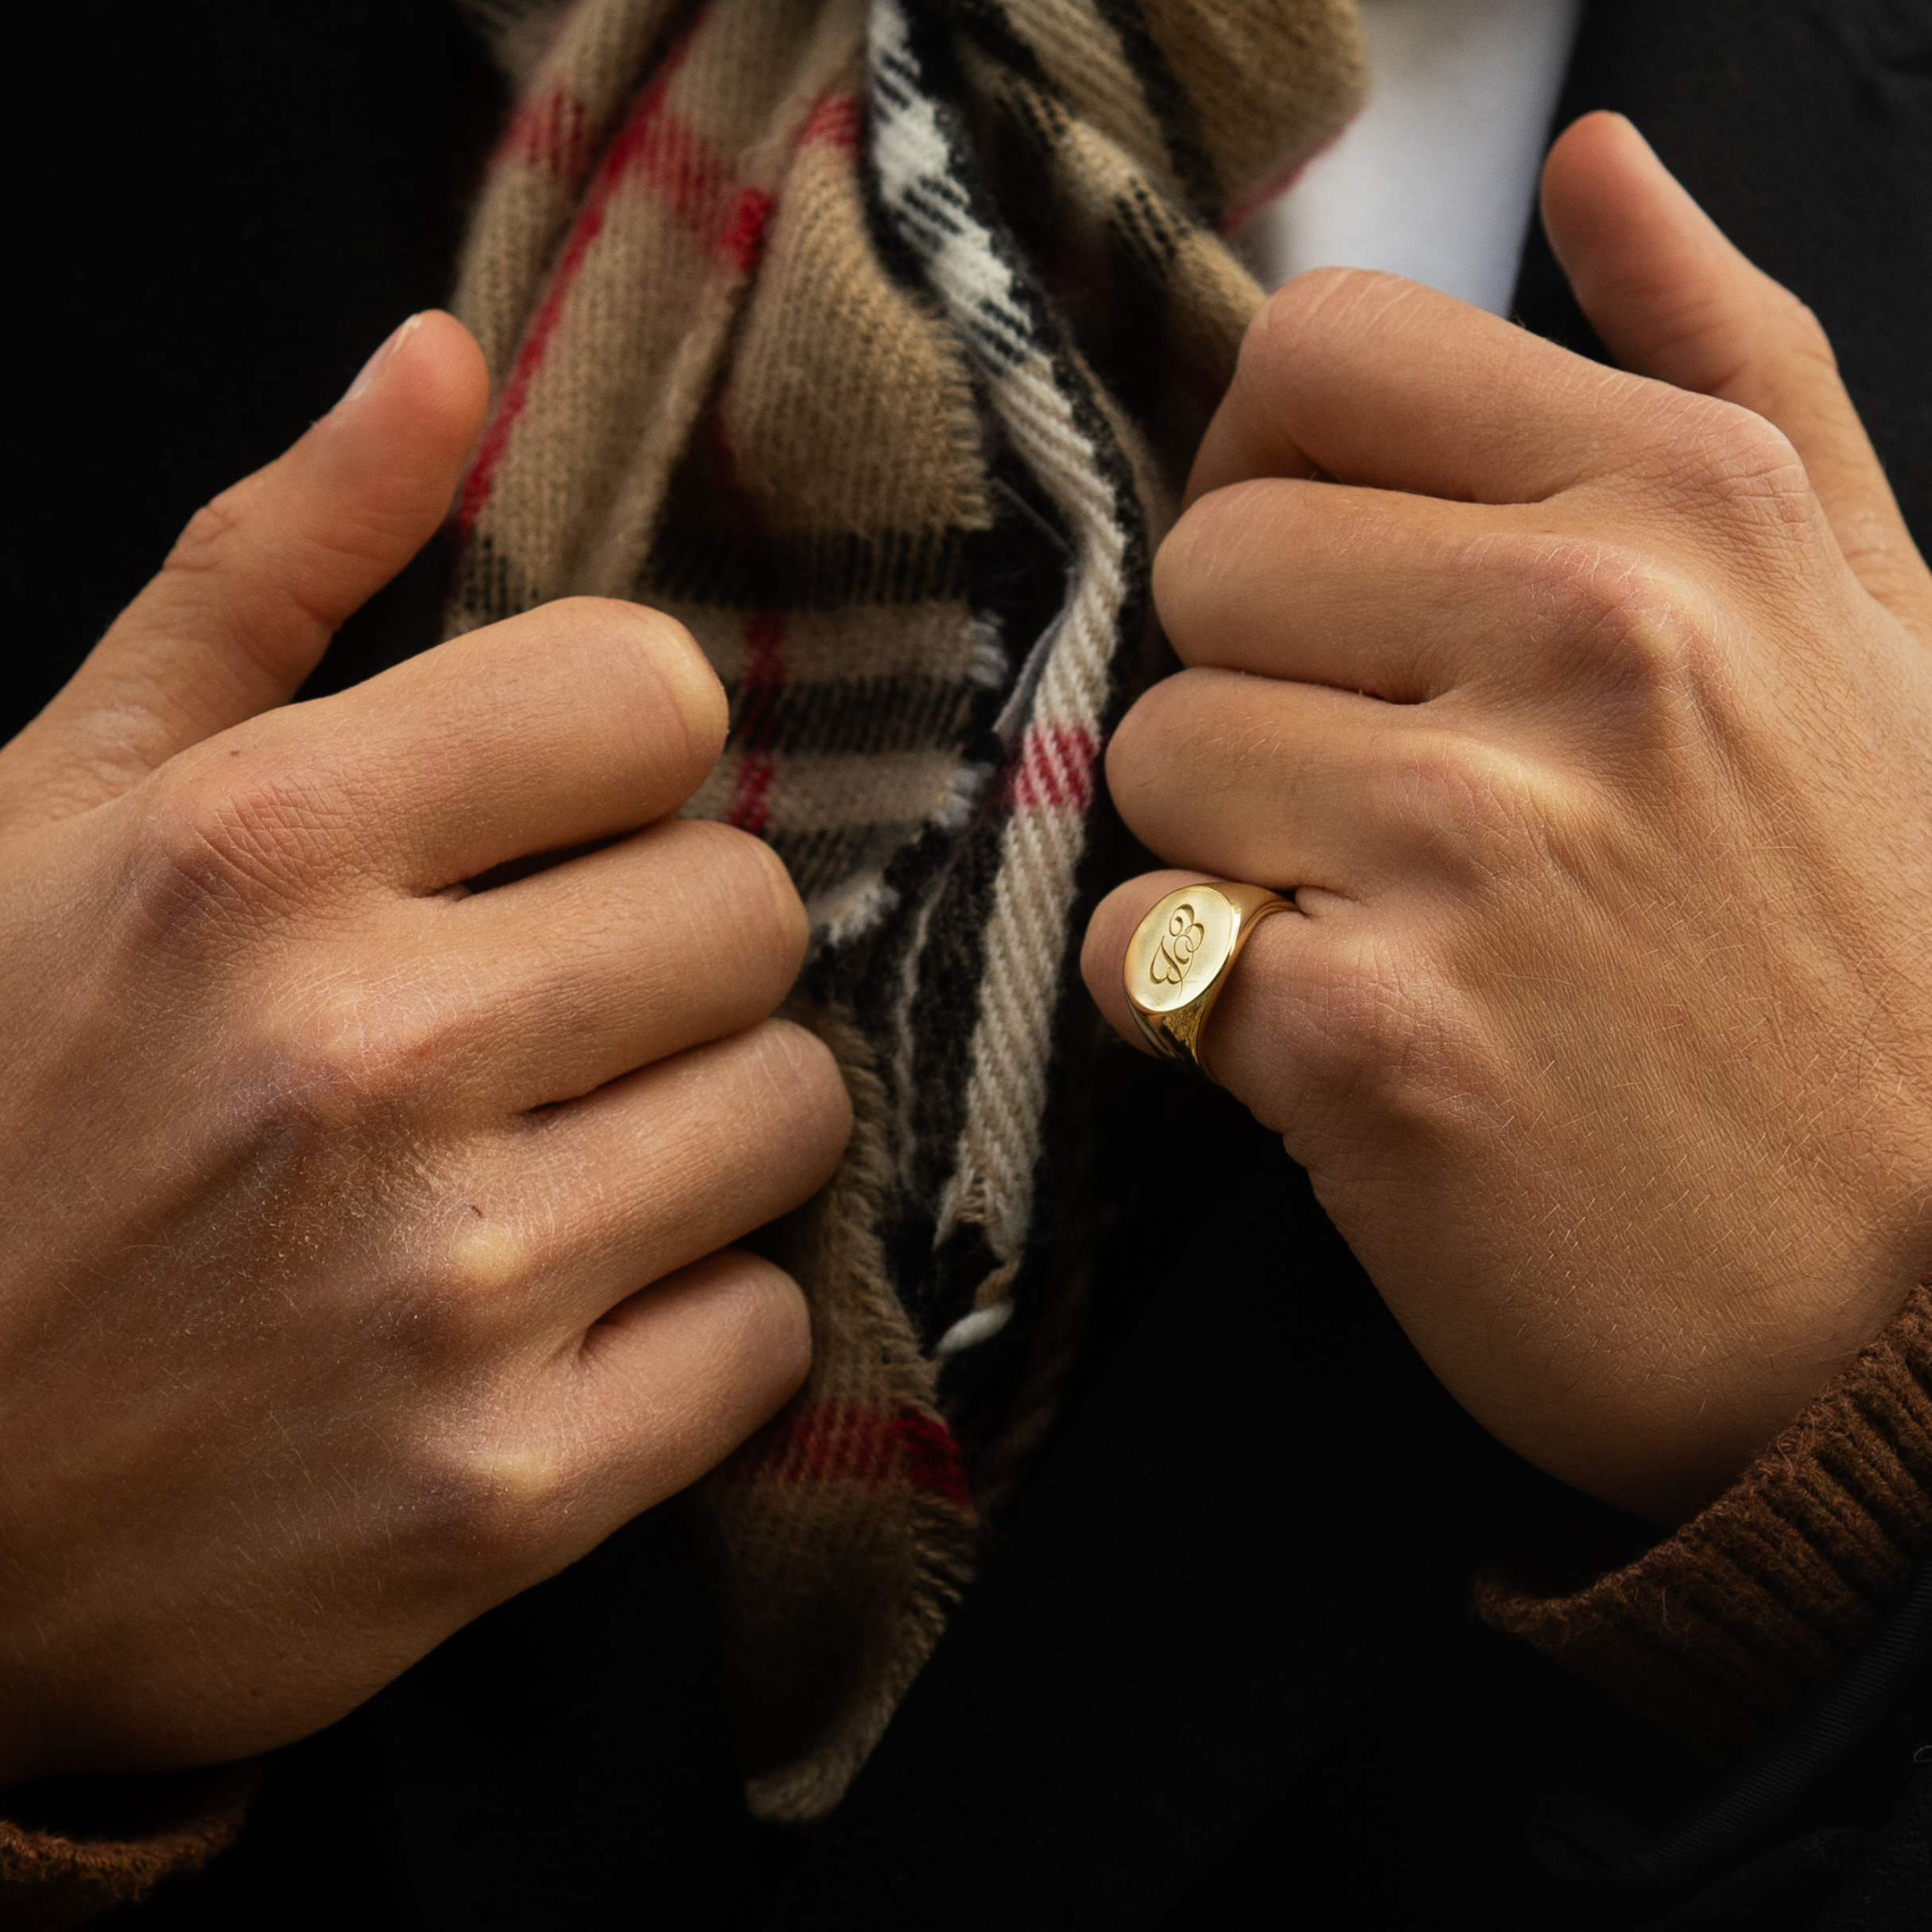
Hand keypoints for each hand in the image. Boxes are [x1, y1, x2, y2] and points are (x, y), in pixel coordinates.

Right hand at [0, 313, 849, 1785]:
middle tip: (555, 1008)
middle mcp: (358, 1053)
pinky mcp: (499, 1492)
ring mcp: (440, 1288)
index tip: (565, 819)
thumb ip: (268, 568)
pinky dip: (693, 1324)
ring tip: (561, 1156)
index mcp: (255, 843)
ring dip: (702, 1124)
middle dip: (668, 946)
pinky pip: (762, 1335)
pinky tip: (563, 1318)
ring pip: (790, 1112)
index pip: (655, 699)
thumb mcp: (59, 800)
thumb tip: (442, 359)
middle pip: (746, 908)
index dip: (623, 756)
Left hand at [1083, 114, 1931, 1523]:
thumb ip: (1733, 366)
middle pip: (1208, 567)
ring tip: (1389, 929)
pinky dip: (1201, 1002)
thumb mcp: (1873, 622)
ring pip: (1154, 758)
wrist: (1905, 1301)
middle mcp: (1586, 639)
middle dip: (1263, 687)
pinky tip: (1344, 1043)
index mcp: (1689, 505)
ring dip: (1230, 852)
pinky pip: (1139, 946)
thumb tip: (1596, 165)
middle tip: (1386, 802)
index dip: (1282, 476)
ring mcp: (1470, 837)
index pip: (1316, 364)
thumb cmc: (1879, 956)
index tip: (1333, 588)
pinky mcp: (1365, 1031)